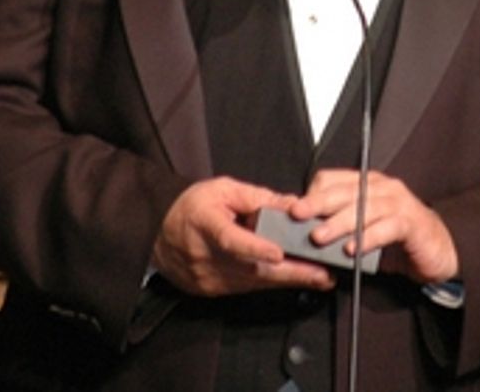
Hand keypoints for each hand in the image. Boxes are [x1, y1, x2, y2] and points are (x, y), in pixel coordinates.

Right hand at [153, 176, 335, 296]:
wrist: (157, 230)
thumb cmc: (191, 206)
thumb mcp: (223, 189)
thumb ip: (258, 197)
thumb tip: (292, 205)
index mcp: (205, 224)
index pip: (231, 240)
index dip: (256, 248)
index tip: (279, 253)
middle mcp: (204, 256)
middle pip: (251, 269)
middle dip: (291, 272)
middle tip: (321, 273)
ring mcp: (206, 277)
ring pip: (253, 282)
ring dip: (287, 281)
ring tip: (318, 277)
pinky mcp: (210, 290)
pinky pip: (245, 288)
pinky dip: (269, 283)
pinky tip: (291, 279)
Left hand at [291, 169, 458, 283]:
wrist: (439, 250)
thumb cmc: (398, 240)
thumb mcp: (363, 229)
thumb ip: (339, 226)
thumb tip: (306, 232)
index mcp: (366, 184)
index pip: (332, 179)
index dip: (312, 193)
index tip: (295, 210)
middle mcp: (382, 187)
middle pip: (344, 191)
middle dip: (318, 203)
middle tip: (298, 215)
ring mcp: (399, 203)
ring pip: (363, 208)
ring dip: (339, 223)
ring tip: (320, 237)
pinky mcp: (411, 222)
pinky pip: (387, 227)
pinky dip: (368, 238)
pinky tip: (353, 249)